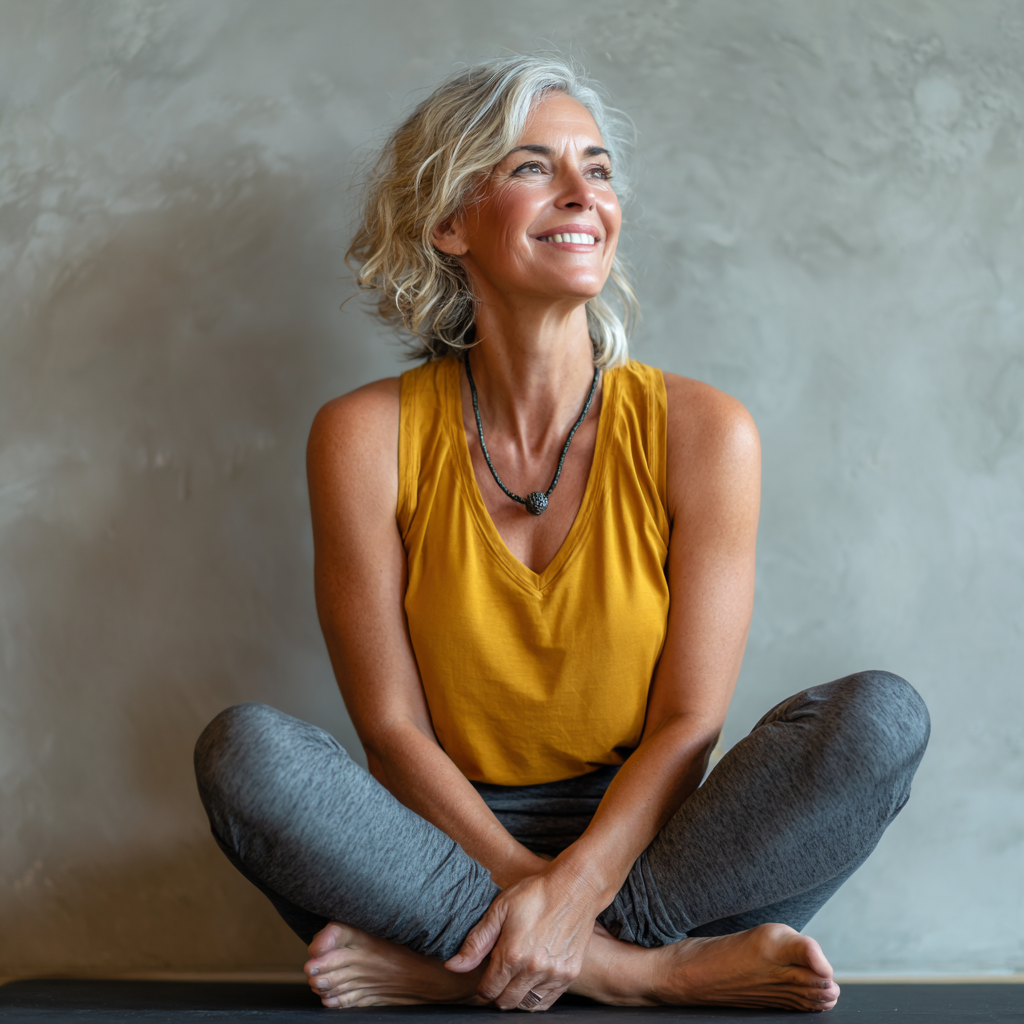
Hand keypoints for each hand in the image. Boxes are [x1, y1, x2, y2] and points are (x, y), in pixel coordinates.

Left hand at [444, 861, 601, 1010]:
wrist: (574, 888)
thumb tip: (453, 966)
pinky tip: (532, 980)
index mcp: (512, 954)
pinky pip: (546, 1002)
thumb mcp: (500, 909)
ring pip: (526, 1005)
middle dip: (497, 992)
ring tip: (516, 976)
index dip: (482, 985)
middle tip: (499, 974)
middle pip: (506, 1002)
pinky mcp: (569, 975)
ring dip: (516, 995)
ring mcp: (554, 974)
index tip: (485, 975)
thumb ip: (476, 942)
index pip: (488, 990)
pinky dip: (536, 997)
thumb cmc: (535, 894)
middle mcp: (533, 969)